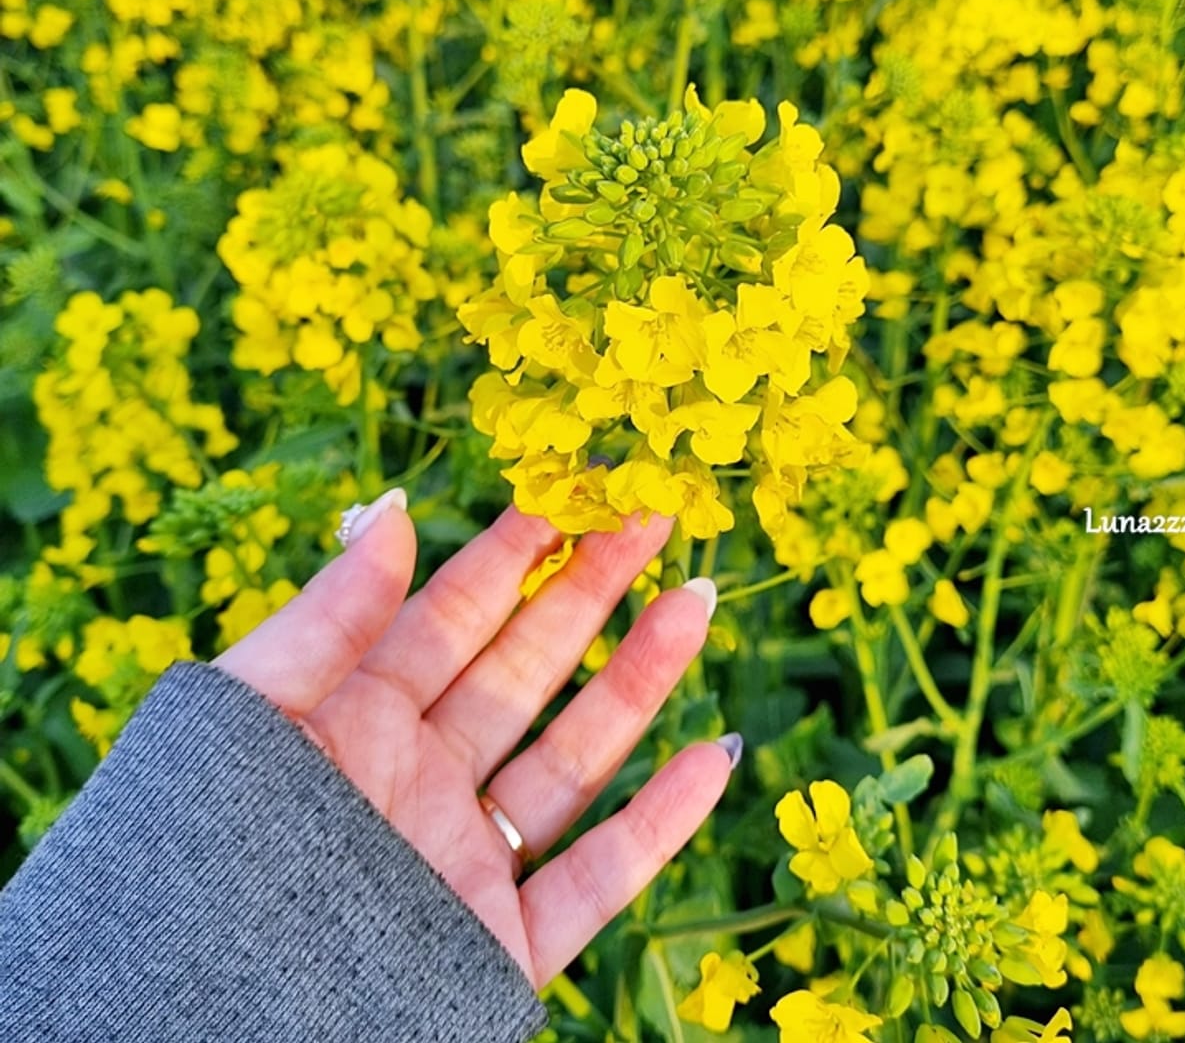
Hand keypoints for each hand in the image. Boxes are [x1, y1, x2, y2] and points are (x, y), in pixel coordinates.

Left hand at [210, 494, 733, 988]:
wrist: (181, 1029)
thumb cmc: (189, 866)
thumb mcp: (243, 720)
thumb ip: (324, 620)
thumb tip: (391, 509)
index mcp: (353, 721)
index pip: (454, 613)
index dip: (518, 548)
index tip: (575, 484)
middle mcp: (418, 781)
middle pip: (527, 667)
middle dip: (595, 589)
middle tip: (656, 513)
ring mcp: (464, 861)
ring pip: (576, 756)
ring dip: (640, 680)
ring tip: (699, 600)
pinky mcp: (497, 947)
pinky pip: (598, 877)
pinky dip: (662, 822)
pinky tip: (714, 758)